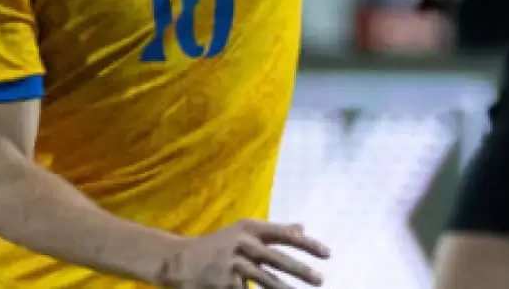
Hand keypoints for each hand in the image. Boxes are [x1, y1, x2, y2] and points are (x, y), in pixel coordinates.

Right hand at [158, 220, 329, 288]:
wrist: (181, 259)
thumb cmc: (219, 244)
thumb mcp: (245, 232)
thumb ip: (274, 231)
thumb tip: (304, 227)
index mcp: (250, 227)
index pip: (284, 234)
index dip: (307, 244)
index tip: (327, 253)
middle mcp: (242, 242)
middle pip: (277, 259)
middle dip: (301, 270)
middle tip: (321, 279)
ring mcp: (233, 263)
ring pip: (266, 280)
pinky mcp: (225, 282)